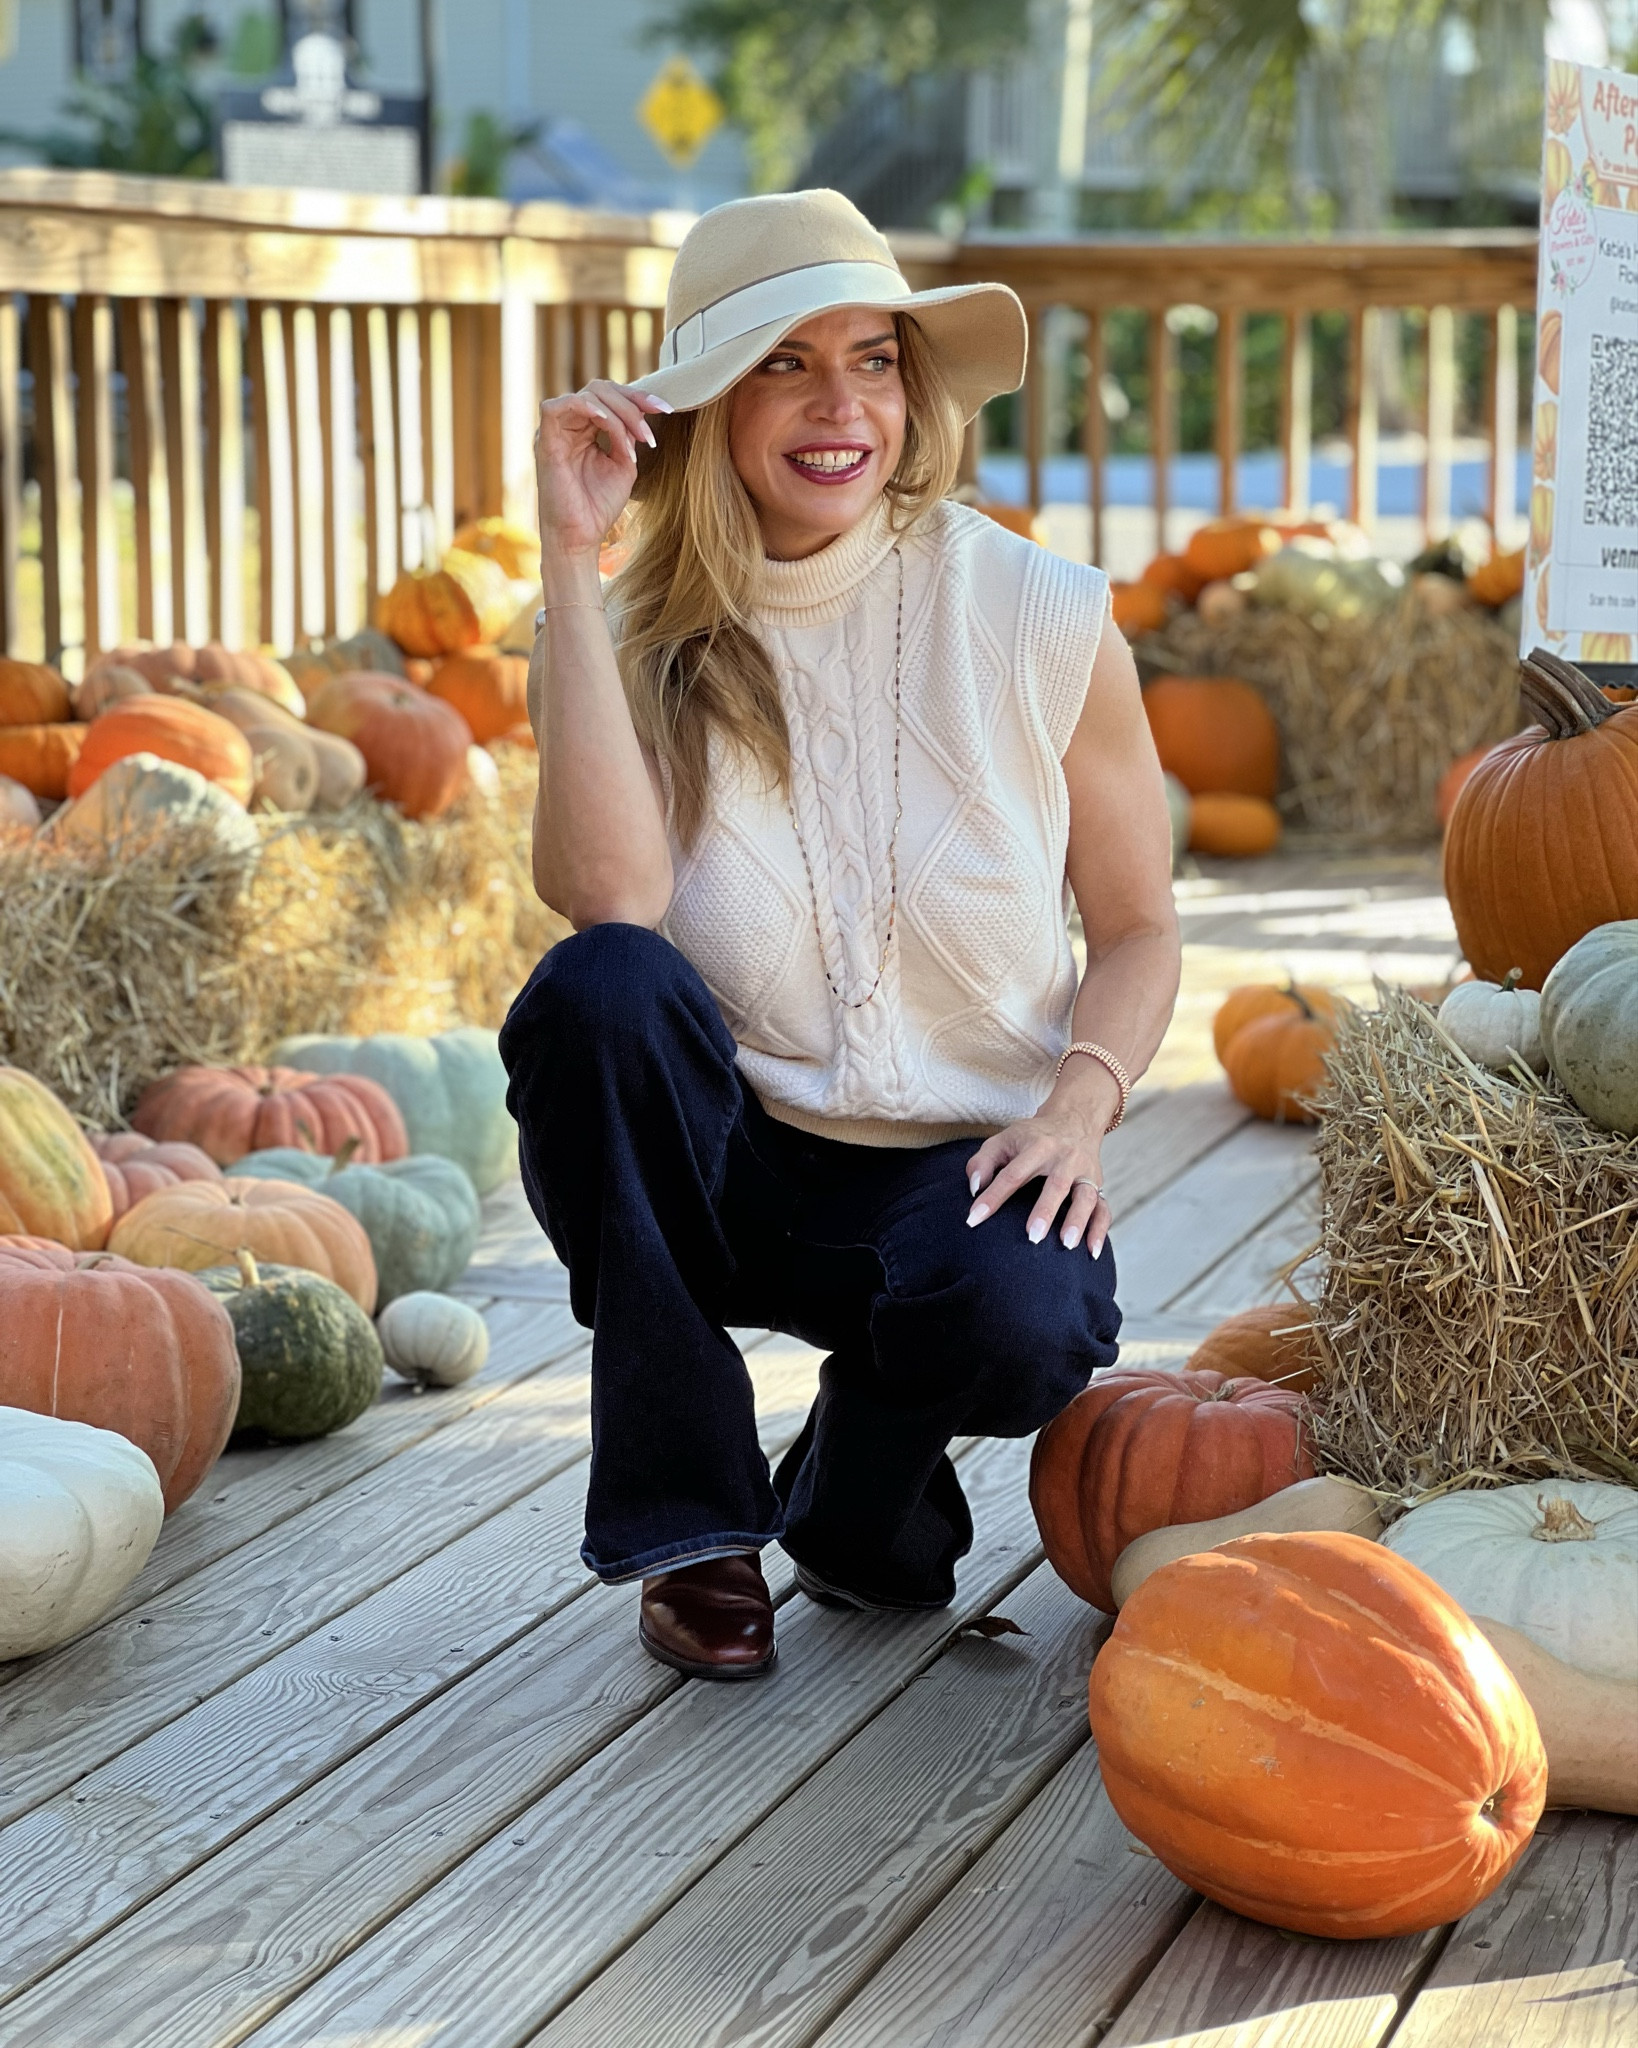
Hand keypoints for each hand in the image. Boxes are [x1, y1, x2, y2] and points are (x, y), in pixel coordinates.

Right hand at [535, 380, 671, 561]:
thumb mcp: (624, 466)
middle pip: (601, 390)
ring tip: (638, 438)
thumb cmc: (599, 507)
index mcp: (586, 430)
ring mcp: (556, 431)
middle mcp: (569, 426)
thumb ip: (628, 438)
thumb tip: (639, 415)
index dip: (639, 399)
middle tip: (652, 428)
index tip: (666, 409)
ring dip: (620, 412)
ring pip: (588, 395)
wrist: (580, 537)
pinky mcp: (544, 440)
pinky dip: (587, 408)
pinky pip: (559, 406)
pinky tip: (607, 423)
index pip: (611, 398)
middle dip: (633, 403)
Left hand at [964, 1087, 1114, 1257]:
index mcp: (1038, 1146)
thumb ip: (983, 1162)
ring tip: (1067, 1244)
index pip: (1013, 1174)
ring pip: (1086, 1197)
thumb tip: (975, 1188)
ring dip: (1078, 1221)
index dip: (993, 1196)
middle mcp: (1065, 1158)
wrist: (1074, 1120)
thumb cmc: (1032, 1137)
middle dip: (1045, 1211)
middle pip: (1056, 1185)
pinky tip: (1091, 1252)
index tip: (974, 1219)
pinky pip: (1103, 1209)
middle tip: (1032, 1237)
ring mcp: (1085, 1173)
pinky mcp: (1098, 1185)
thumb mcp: (1003, 1139)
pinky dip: (1100, 1231)